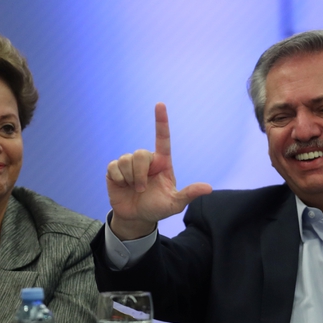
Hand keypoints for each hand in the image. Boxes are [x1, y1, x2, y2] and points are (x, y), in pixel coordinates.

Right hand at [105, 103, 211, 238]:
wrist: (136, 217)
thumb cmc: (157, 208)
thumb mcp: (174, 204)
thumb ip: (189, 194)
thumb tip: (209, 188)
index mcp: (162, 163)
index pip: (162, 138)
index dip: (161, 121)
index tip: (160, 104)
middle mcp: (146, 160)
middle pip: (140, 154)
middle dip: (140, 175)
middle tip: (142, 189)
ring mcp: (129, 164)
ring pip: (126, 160)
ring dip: (130, 179)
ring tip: (134, 189)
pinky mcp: (114, 170)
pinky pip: (114, 166)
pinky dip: (118, 179)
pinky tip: (122, 186)